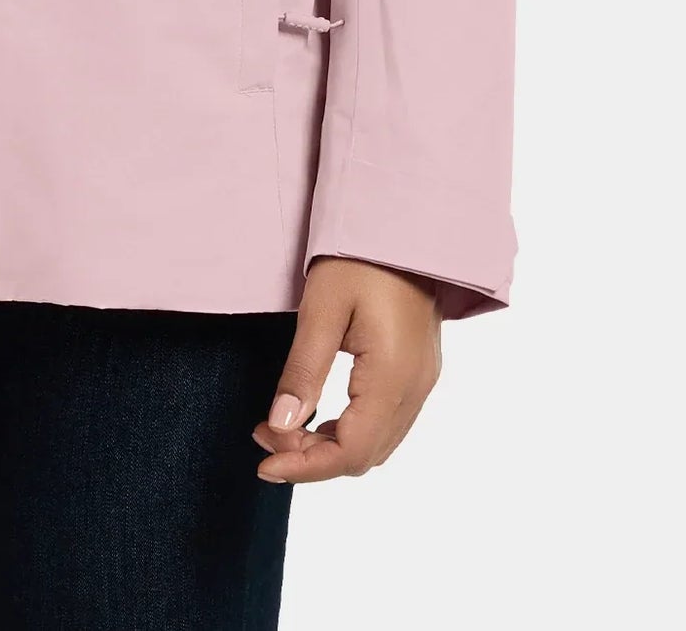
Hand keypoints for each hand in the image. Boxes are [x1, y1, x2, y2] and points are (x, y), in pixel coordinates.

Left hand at [252, 258, 440, 482]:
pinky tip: (317, 415)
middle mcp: (416, 388)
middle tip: (263, 434)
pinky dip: (349, 431)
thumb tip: (280, 427)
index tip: (262, 463)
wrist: (403, 219)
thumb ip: (303, 371)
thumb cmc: (360, 256)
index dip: (304, 467)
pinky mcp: (418, 371)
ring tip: (282, 427)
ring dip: (329, 447)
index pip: (349, 451)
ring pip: (377, 445)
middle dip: (311, 458)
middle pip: (364, 456)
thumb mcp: (322, 307)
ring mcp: (422, 381)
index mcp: (393, 376)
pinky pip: (386, 423)